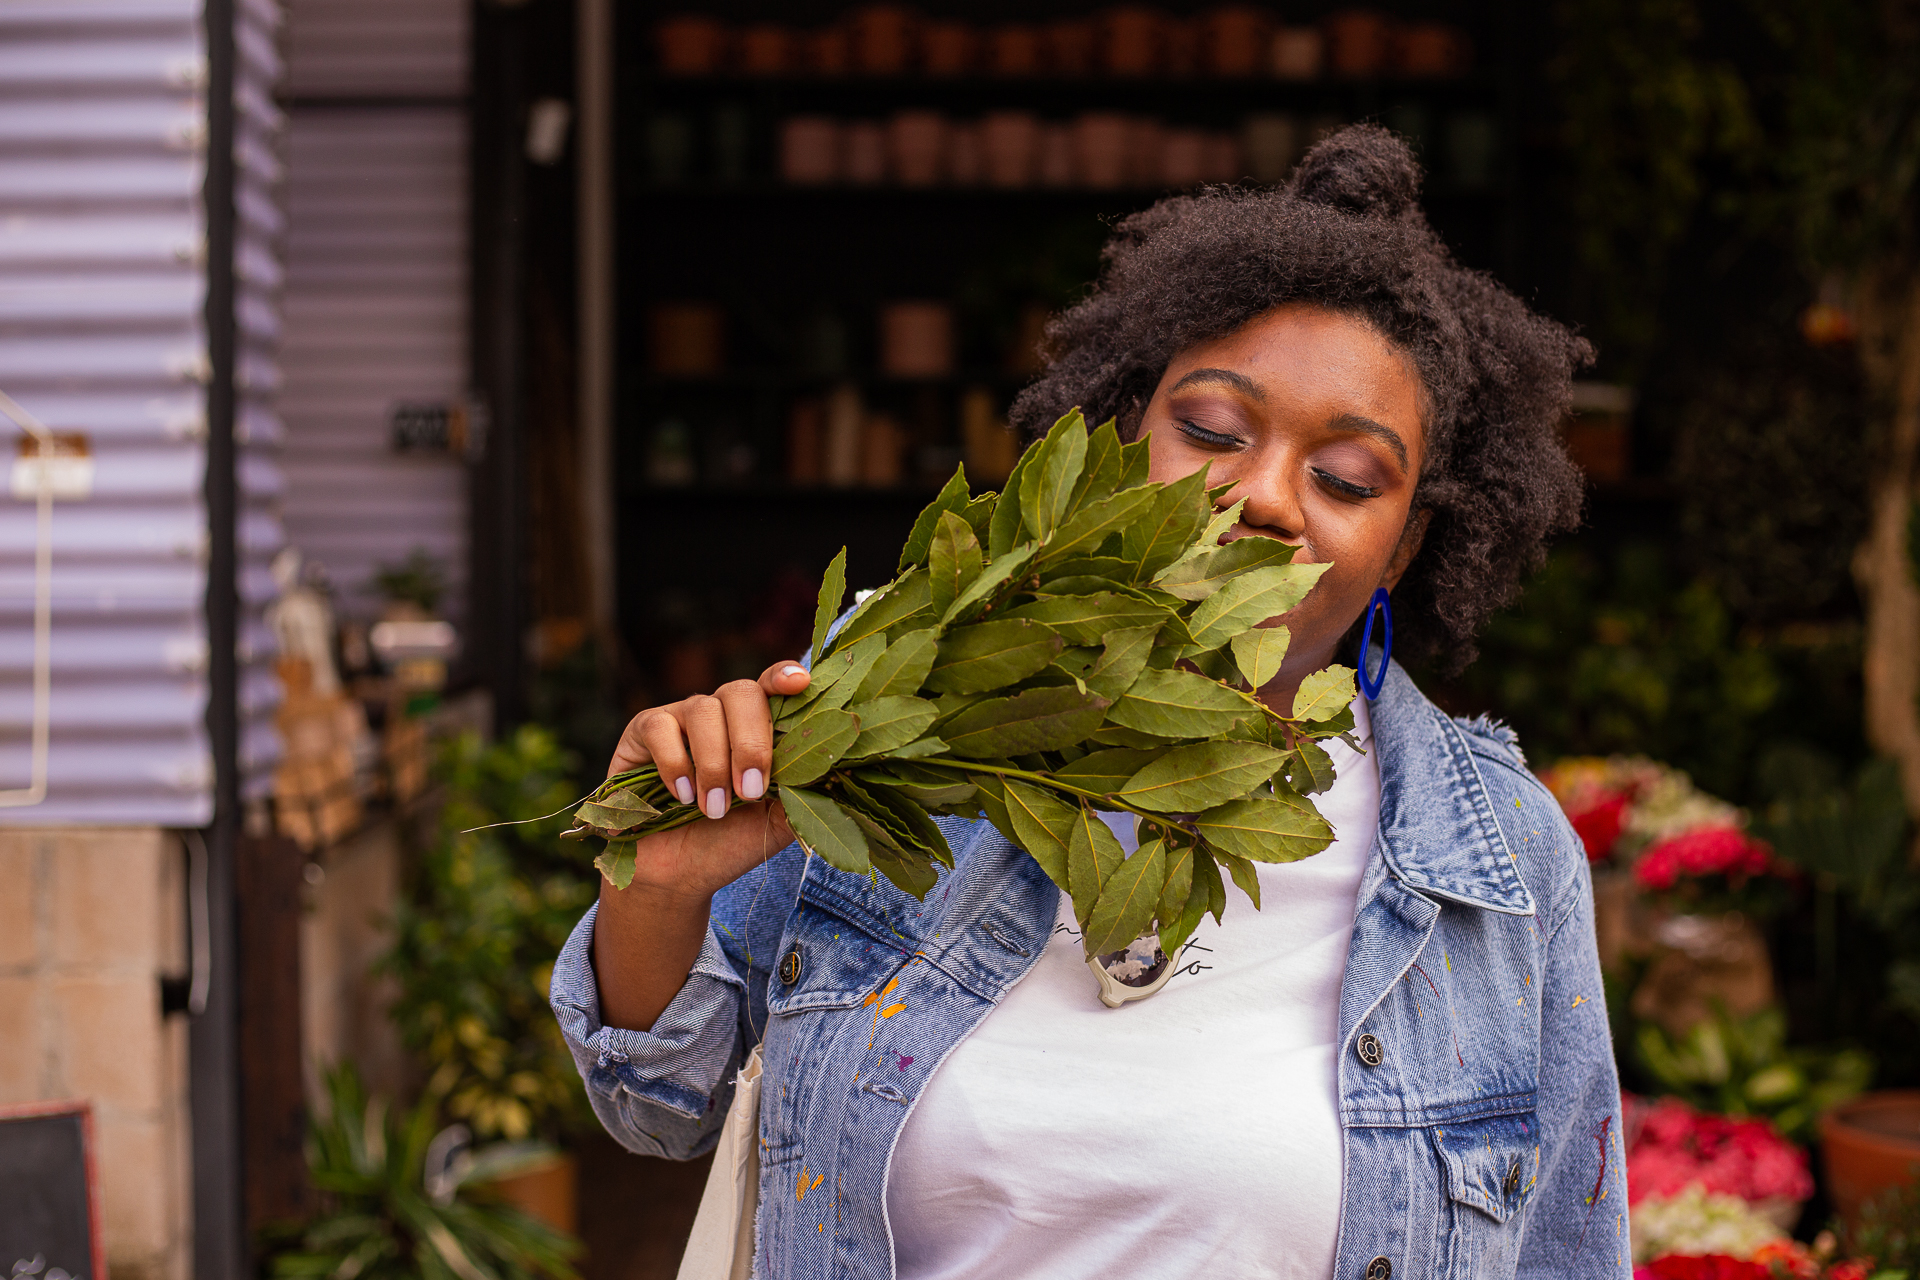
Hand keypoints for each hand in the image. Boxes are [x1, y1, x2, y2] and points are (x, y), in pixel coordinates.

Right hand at [603, 660, 811, 901]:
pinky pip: (661, 727)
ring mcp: (682, 717)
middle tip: (750, 791)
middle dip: (750, 742)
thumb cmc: (728, 842)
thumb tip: (830, 767)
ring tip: (713, 809)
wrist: (679, 874)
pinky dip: (674, 763)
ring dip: (713, 763)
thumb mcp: (774, 821)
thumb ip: (799, 791)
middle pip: (741, 692)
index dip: (784, 678)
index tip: (801, 684)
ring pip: (703, 709)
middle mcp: (722, 712)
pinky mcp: (644, 730)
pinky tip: (682, 795)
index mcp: (758, 727)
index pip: (773, 687)